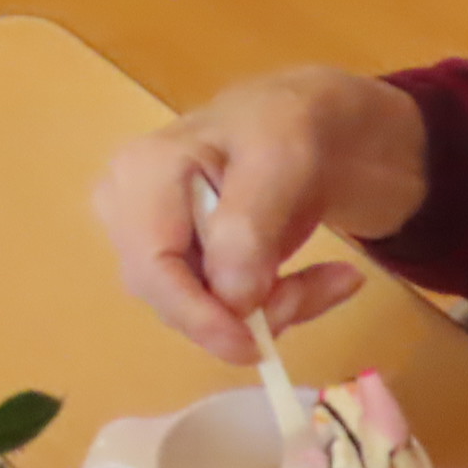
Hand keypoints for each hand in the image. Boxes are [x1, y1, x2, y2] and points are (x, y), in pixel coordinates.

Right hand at [91, 67, 430, 363]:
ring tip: (335, 278)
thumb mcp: (282, 156)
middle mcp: (133, 213)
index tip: (253, 345)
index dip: (197, 316)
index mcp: (141, 173)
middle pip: (175, 298)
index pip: (151, 268)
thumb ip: (250, 225)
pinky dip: (280, 306)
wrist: (317, 123)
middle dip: (251, 310)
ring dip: (276, 308)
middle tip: (326, 286)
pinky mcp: (188, 269)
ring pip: (205, 314)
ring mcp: (158, 244)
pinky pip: (225, 313)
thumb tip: (231, 298)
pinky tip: (326, 280)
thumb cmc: (291, 121)